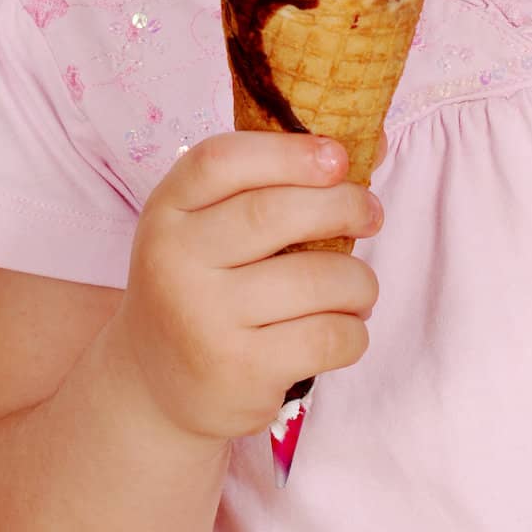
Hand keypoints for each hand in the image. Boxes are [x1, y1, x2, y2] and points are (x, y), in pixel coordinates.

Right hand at [112, 131, 386, 444]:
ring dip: (359, 280)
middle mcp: (174, 261)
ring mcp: (204, 320)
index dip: (288, 152)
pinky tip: (345, 328)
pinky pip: (327, 337)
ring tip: (360, 288)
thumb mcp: (209, 228)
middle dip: (343, 206)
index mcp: (167, 210)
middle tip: (371, 213)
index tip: (338, 158)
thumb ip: (272, 184)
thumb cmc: (205, 286)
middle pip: (273, 212)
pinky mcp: (240, 372)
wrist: (157, 388)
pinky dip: (354, 330)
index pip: (220, 160)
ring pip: (315, 279)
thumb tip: (374, 144)